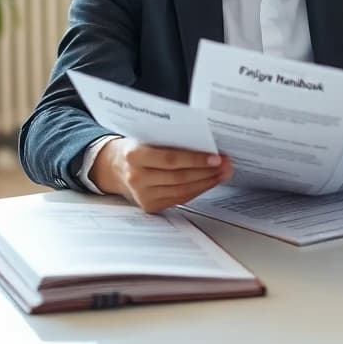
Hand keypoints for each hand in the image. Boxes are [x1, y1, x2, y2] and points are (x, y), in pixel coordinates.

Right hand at [90, 138, 232, 212]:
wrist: (114, 167)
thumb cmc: (136, 146)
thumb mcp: (146, 137)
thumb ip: (170, 140)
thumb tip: (205, 143)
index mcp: (134, 155)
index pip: (170, 159)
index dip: (196, 159)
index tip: (217, 157)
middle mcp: (136, 178)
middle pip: (179, 177)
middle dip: (207, 172)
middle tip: (227, 165)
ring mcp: (142, 195)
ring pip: (182, 190)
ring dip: (206, 182)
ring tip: (223, 173)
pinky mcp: (150, 206)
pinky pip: (179, 199)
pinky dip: (197, 190)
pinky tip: (209, 182)